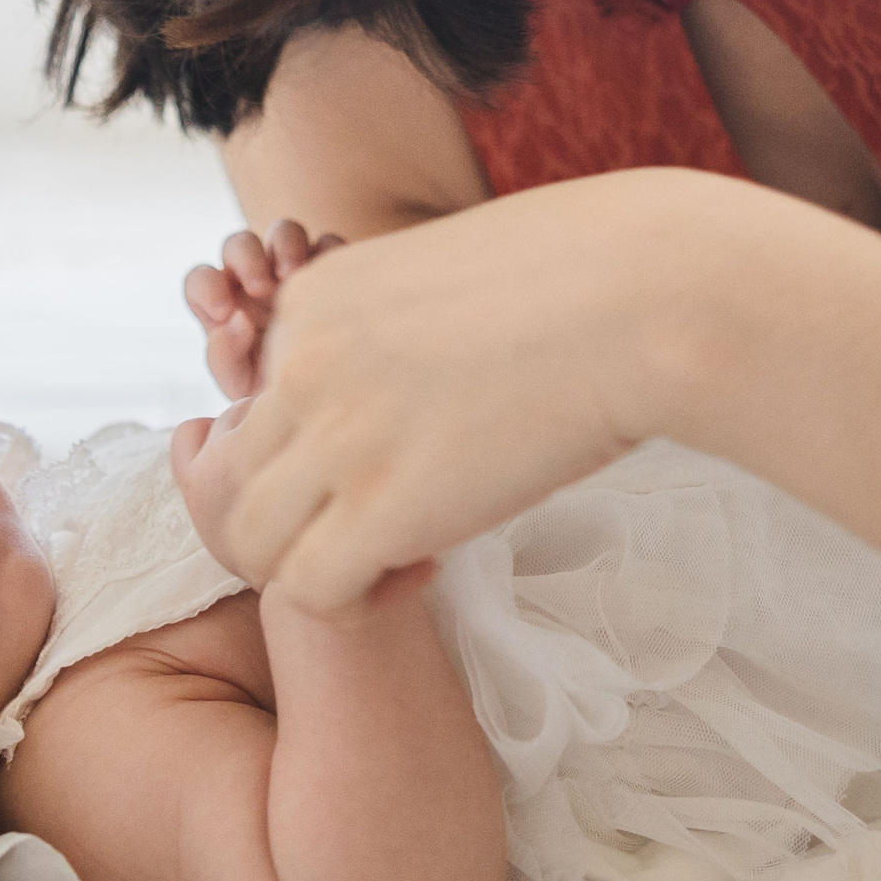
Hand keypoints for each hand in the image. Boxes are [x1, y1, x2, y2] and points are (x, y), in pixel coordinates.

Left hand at [183, 221, 343, 398]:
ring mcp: (293, 271)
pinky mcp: (330, 269)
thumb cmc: (276, 396)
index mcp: (225, 308)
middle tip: (261, 290)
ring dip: (286, 246)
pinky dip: (328, 251)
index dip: (207, 288)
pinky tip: (330, 280)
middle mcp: (254, 282)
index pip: (201, 280)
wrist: (328, 403)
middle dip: (247, 260)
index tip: (223, 312)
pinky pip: (328, 243)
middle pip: (239, 245)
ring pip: (283, 232)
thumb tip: (232, 321)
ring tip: (294, 276)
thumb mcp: (241, 389)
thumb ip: (223, 358)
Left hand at [189, 173, 730, 615]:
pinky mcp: (383, 505)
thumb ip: (396, 336)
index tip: (395, 456)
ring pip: (249, 539)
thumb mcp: (449, 280)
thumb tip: (402, 397)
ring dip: (312, 562)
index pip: (260, 404)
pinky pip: (307, 589)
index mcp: (314, 298)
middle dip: (297, 514)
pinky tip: (423, 571)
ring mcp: (334, 434)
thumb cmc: (586, 279)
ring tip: (396, 557)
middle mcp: (301, 363)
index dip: (316, 450)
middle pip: (234, 475)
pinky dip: (350, 601)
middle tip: (383, 523)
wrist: (647, 295)